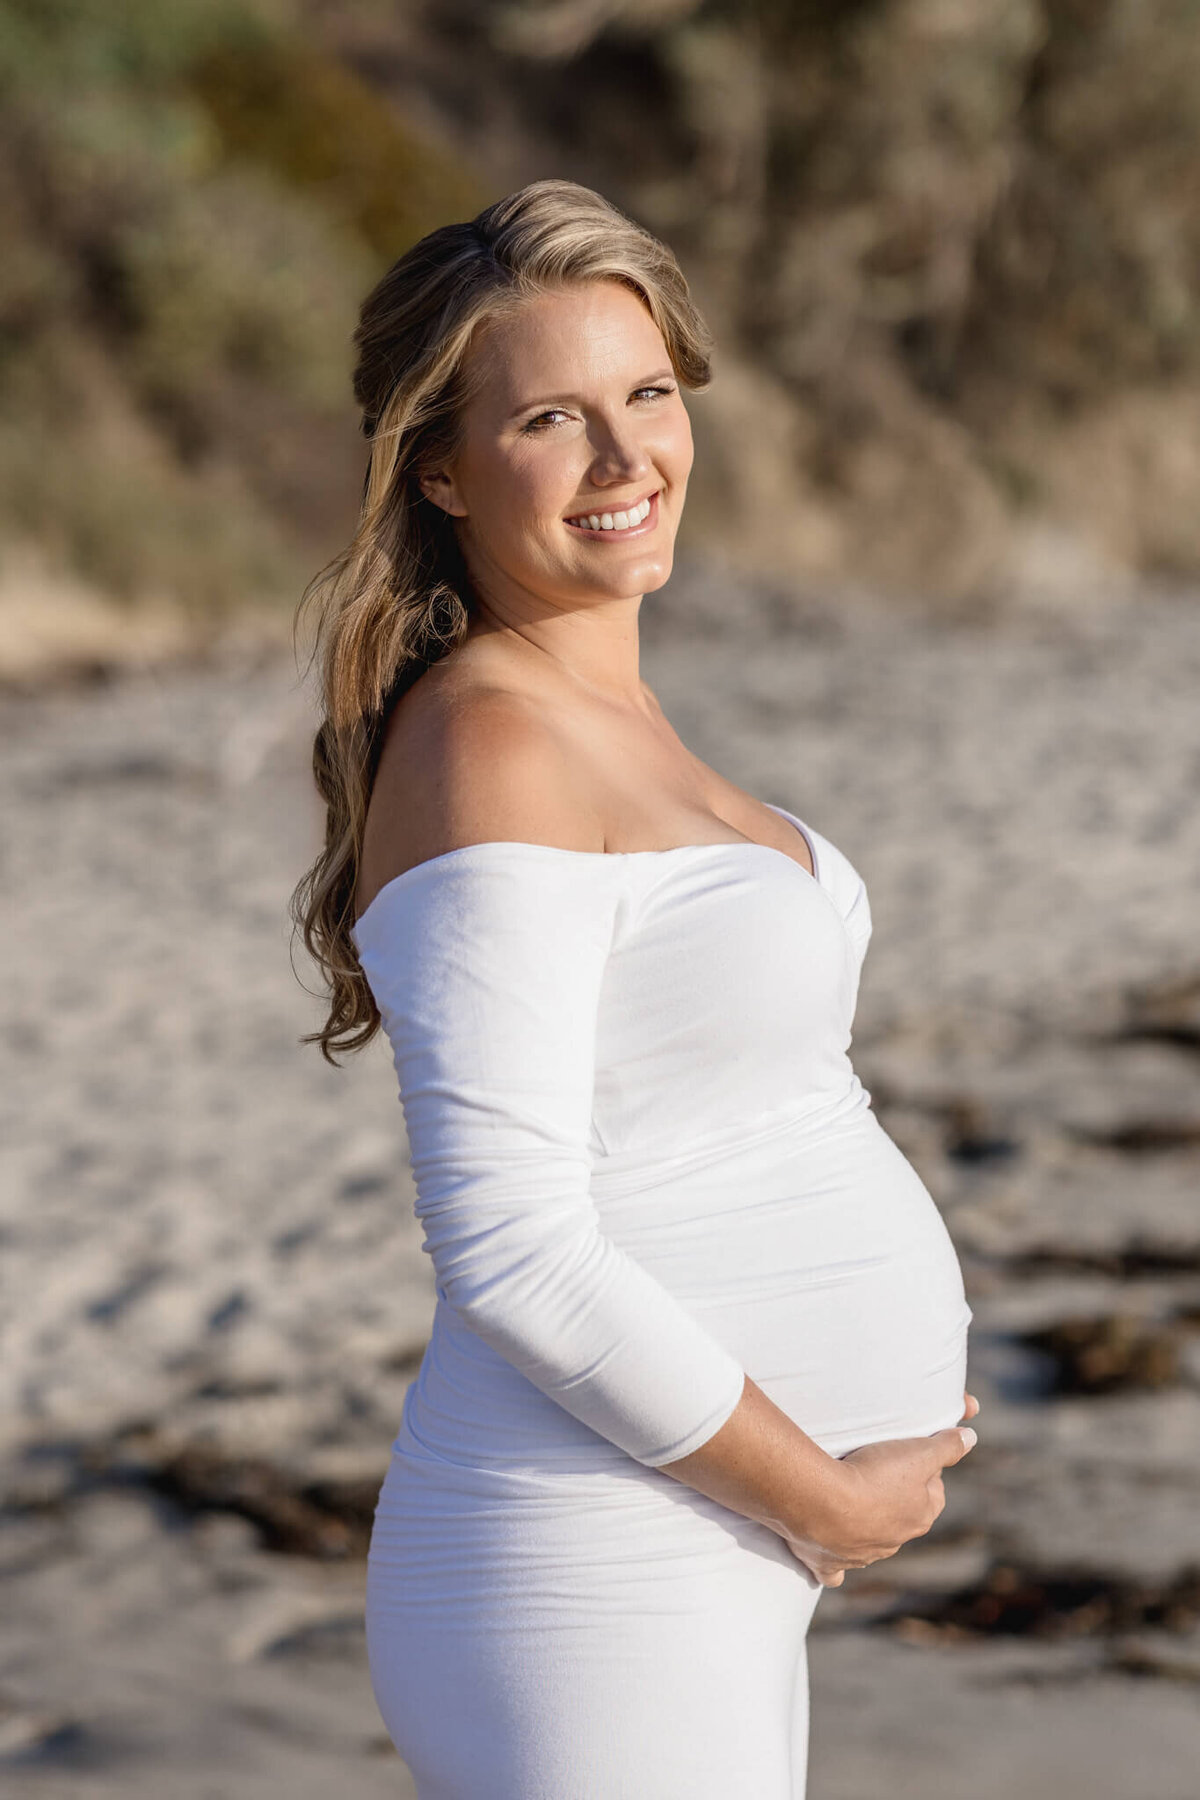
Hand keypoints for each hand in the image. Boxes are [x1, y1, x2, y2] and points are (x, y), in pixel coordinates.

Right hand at [783, 1389, 979, 1587]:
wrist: (825, 1502)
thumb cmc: (874, 1475)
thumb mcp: (918, 1453)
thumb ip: (946, 1447)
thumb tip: (970, 1438)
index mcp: (919, 1517)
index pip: (933, 1495)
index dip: (924, 1474)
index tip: (910, 1456)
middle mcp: (895, 1541)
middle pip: (902, 1518)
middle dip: (895, 1500)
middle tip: (876, 1472)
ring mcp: (862, 1555)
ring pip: (871, 1543)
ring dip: (865, 1527)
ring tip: (848, 1502)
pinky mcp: (830, 1562)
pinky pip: (835, 1571)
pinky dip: (834, 1568)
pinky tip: (829, 1561)